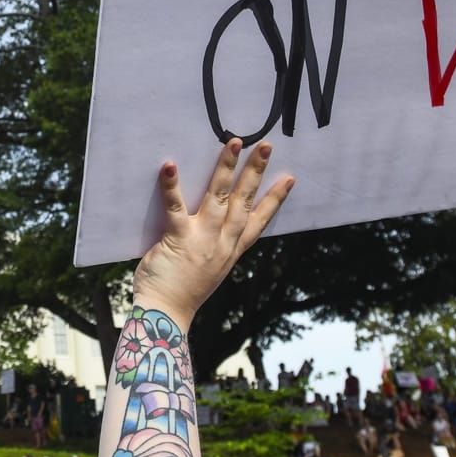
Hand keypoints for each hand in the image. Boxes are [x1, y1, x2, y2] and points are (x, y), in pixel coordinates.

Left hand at [130, 140, 292, 325]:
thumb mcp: (210, 270)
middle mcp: (222, 242)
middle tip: (266, 145)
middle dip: (256, 172)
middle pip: (244, 201)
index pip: (259, 221)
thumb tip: (215, 227)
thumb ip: (215, 247)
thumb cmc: (181, 292)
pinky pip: (176, 206)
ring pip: (219, 197)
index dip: (275, 199)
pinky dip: (172, 185)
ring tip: (234, 142)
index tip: (290, 179)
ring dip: (226, 167)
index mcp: (231, 251)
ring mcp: (203, 239)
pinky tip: (170, 165)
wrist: (165, 315)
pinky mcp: (178, 237)